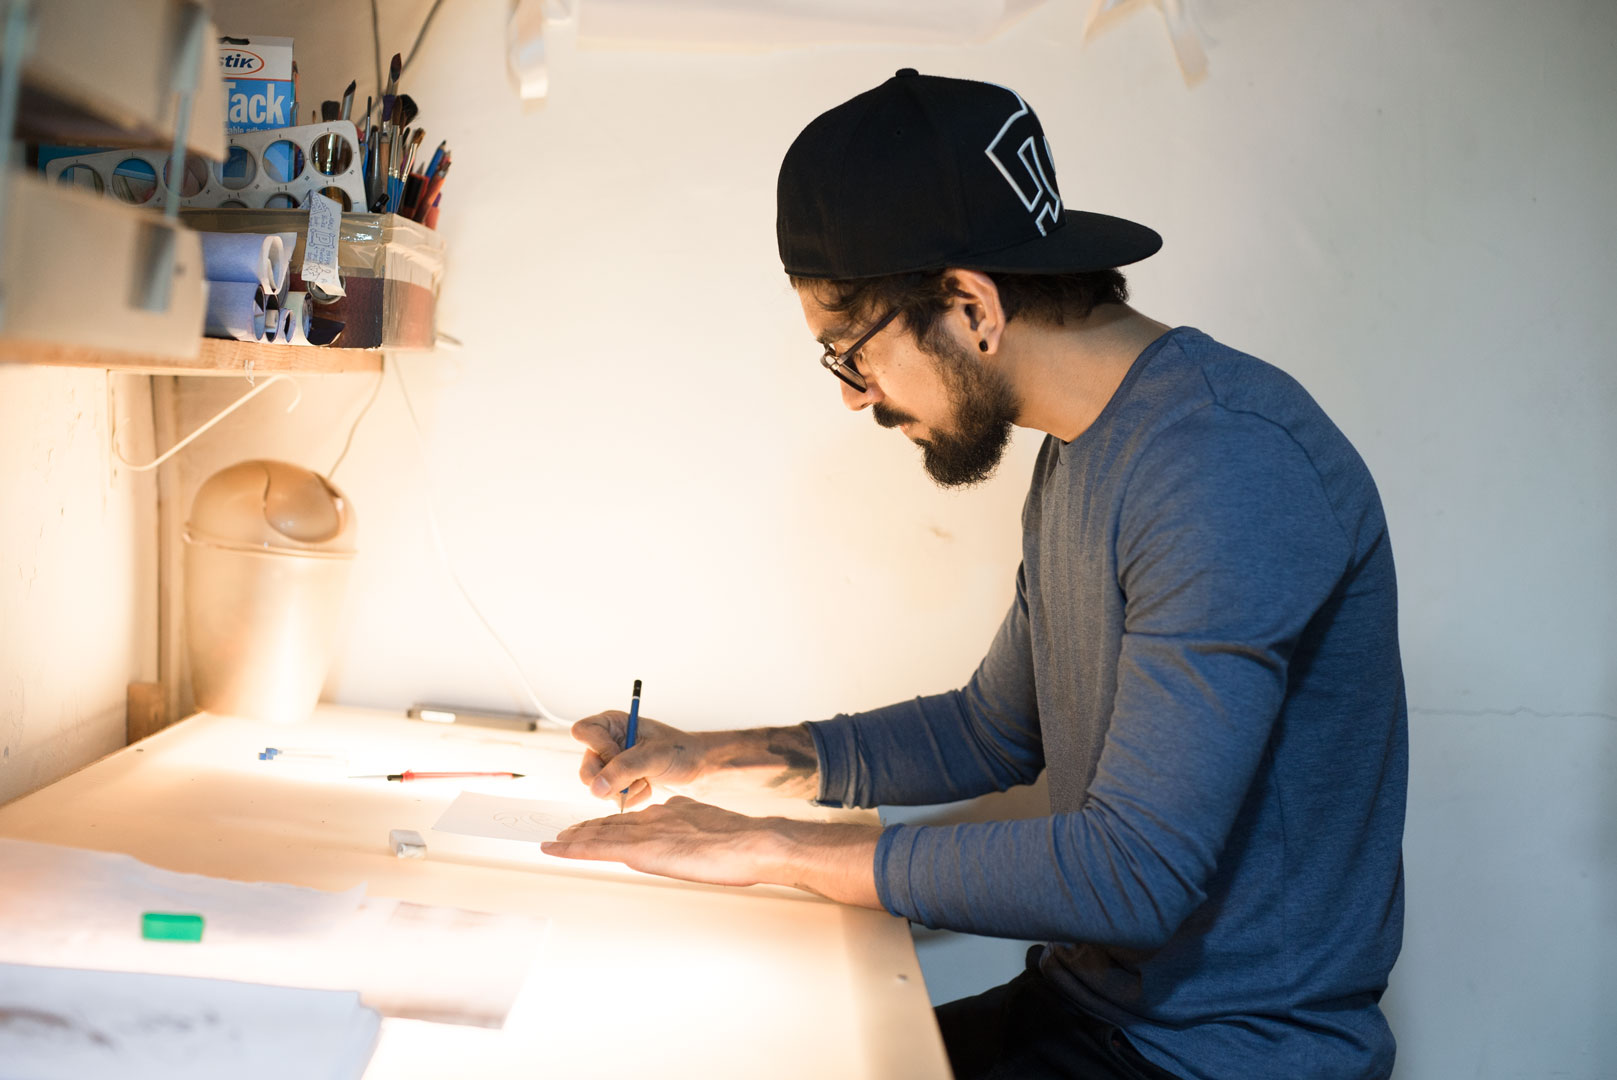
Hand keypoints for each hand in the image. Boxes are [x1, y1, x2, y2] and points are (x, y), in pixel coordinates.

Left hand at [540, 796, 883, 906]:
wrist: (752, 843)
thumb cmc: (742, 842)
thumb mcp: (710, 826)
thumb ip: (690, 823)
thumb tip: (678, 822)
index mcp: (671, 812)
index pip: (632, 818)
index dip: (607, 823)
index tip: (590, 827)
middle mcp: (653, 818)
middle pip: (609, 823)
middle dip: (583, 829)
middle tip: (559, 833)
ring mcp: (645, 832)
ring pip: (598, 833)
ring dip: (572, 837)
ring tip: (550, 840)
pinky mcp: (640, 849)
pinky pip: (597, 846)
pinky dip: (572, 847)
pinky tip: (554, 848)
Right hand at [571, 711, 712, 808]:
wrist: (694, 767)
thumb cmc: (678, 751)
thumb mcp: (654, 756)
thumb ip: (624, 768)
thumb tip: (595, 788)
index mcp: (611, 723)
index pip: (582, 731)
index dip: (598, 747)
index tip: (621, 754)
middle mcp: (605, 743)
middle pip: (585, 769)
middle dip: (612, 779)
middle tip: (637, 778)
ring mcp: (608, 764)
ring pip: (595, 788)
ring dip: (624, 790)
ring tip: (646, 779)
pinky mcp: (615, 783)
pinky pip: (610, 798)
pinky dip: (631, 797)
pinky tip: (647, 786)